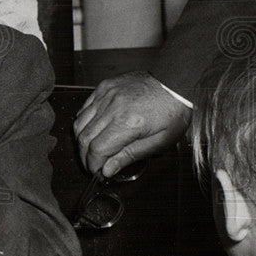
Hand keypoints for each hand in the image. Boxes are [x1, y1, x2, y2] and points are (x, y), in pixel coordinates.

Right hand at [73, 71, 191, 175]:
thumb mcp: (159, 141)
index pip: (97, 149)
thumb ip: (130, 155)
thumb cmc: (173, 112)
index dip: (93, 165)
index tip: (98, 172)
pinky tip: (93, 130)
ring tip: (91, 150)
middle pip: (84, 137)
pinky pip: (84, 108)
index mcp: (128, 123)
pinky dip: (83, 122)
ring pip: (79, 123)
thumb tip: (108, 169)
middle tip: (93, 165)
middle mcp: (113, 107)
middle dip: (85, 156)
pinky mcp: (104, 87)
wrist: (175, 83)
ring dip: (82, 140)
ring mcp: (106, 95)